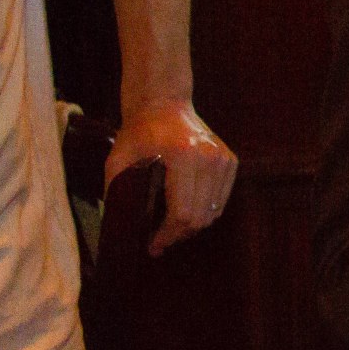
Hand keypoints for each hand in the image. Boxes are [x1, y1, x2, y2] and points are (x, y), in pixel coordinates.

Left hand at [104, 99, 236, 255]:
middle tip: (161, 241)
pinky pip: (222, 198)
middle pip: (201, 216)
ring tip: (173, 228)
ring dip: (193, 225)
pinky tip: (188, 211)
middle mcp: (209, 158)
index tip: (153, 245)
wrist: (164, 104)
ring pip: (215, 211)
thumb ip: (117, 193)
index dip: (167, 235)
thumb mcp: (118, 161)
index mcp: (182, 157)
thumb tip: (118, 229)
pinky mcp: (230, 160)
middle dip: (179, 235)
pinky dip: (207, 210)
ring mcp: (223, 158)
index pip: (183, 212)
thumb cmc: (137, 134)